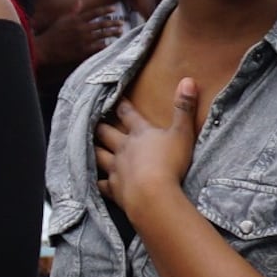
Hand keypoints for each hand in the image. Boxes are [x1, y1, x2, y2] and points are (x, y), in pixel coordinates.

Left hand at [98, 77, 202, 209]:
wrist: (153, 195)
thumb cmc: (170, 163)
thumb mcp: (182, 133)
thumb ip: (184, 108)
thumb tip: (188, 80)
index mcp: (140, 134)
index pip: (129, 115)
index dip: (122, 106)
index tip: (115, 98)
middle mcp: (124, 149)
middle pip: (107, 134)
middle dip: (101, 127)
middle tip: (94, 121)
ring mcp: (117, 169)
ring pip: (100, 156)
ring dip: (95, 150)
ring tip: (89, 146)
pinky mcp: (114, 189)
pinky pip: (102, 184)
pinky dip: (98, 182)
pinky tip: (96, 181)